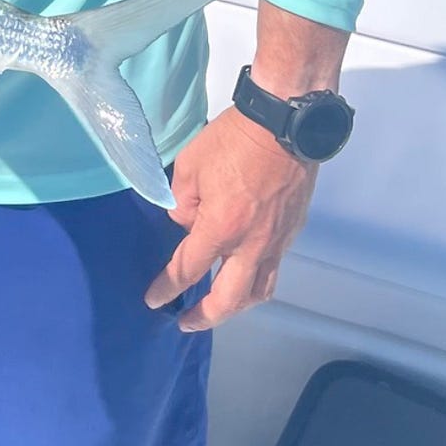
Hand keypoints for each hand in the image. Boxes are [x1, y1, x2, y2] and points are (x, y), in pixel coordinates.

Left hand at [143, 105, 317, 329]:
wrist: (284, 124)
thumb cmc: (233, 140)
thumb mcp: (190, 165)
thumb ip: (182, 202)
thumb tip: (188, 223)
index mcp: (221, 228)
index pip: (188, 270)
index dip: (167, 287)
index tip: (153, 300)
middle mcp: (251, 245)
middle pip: (229, 300)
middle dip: (204, 317)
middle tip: (185, 322)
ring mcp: (277, 242)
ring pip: (259, 291)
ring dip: (236, 306)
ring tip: (219, 307)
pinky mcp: (292, 232)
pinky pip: (274, 267)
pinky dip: (256, 278)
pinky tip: (243, 270)